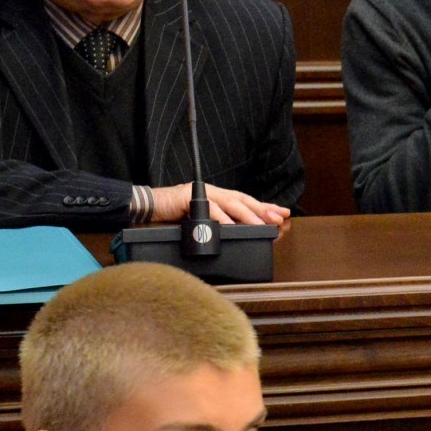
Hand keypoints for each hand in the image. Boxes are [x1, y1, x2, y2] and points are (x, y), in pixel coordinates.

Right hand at [151, 183, 291, 229]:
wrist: (147, 208)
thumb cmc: (174, 217)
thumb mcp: (202, 223)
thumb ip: (219, 227)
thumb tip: (240, 237)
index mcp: (218, 198)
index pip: (246, 202)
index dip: (265, 208)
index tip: (284, 215)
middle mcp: (213, 193)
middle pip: (243, 200)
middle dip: (263, 210)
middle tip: (280, 219)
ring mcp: (201, 194)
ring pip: (230, 203)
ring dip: (248, 215)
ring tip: (262, 225)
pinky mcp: (188, 198)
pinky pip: (208, 208)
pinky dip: (220, 218)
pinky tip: (231, 226)